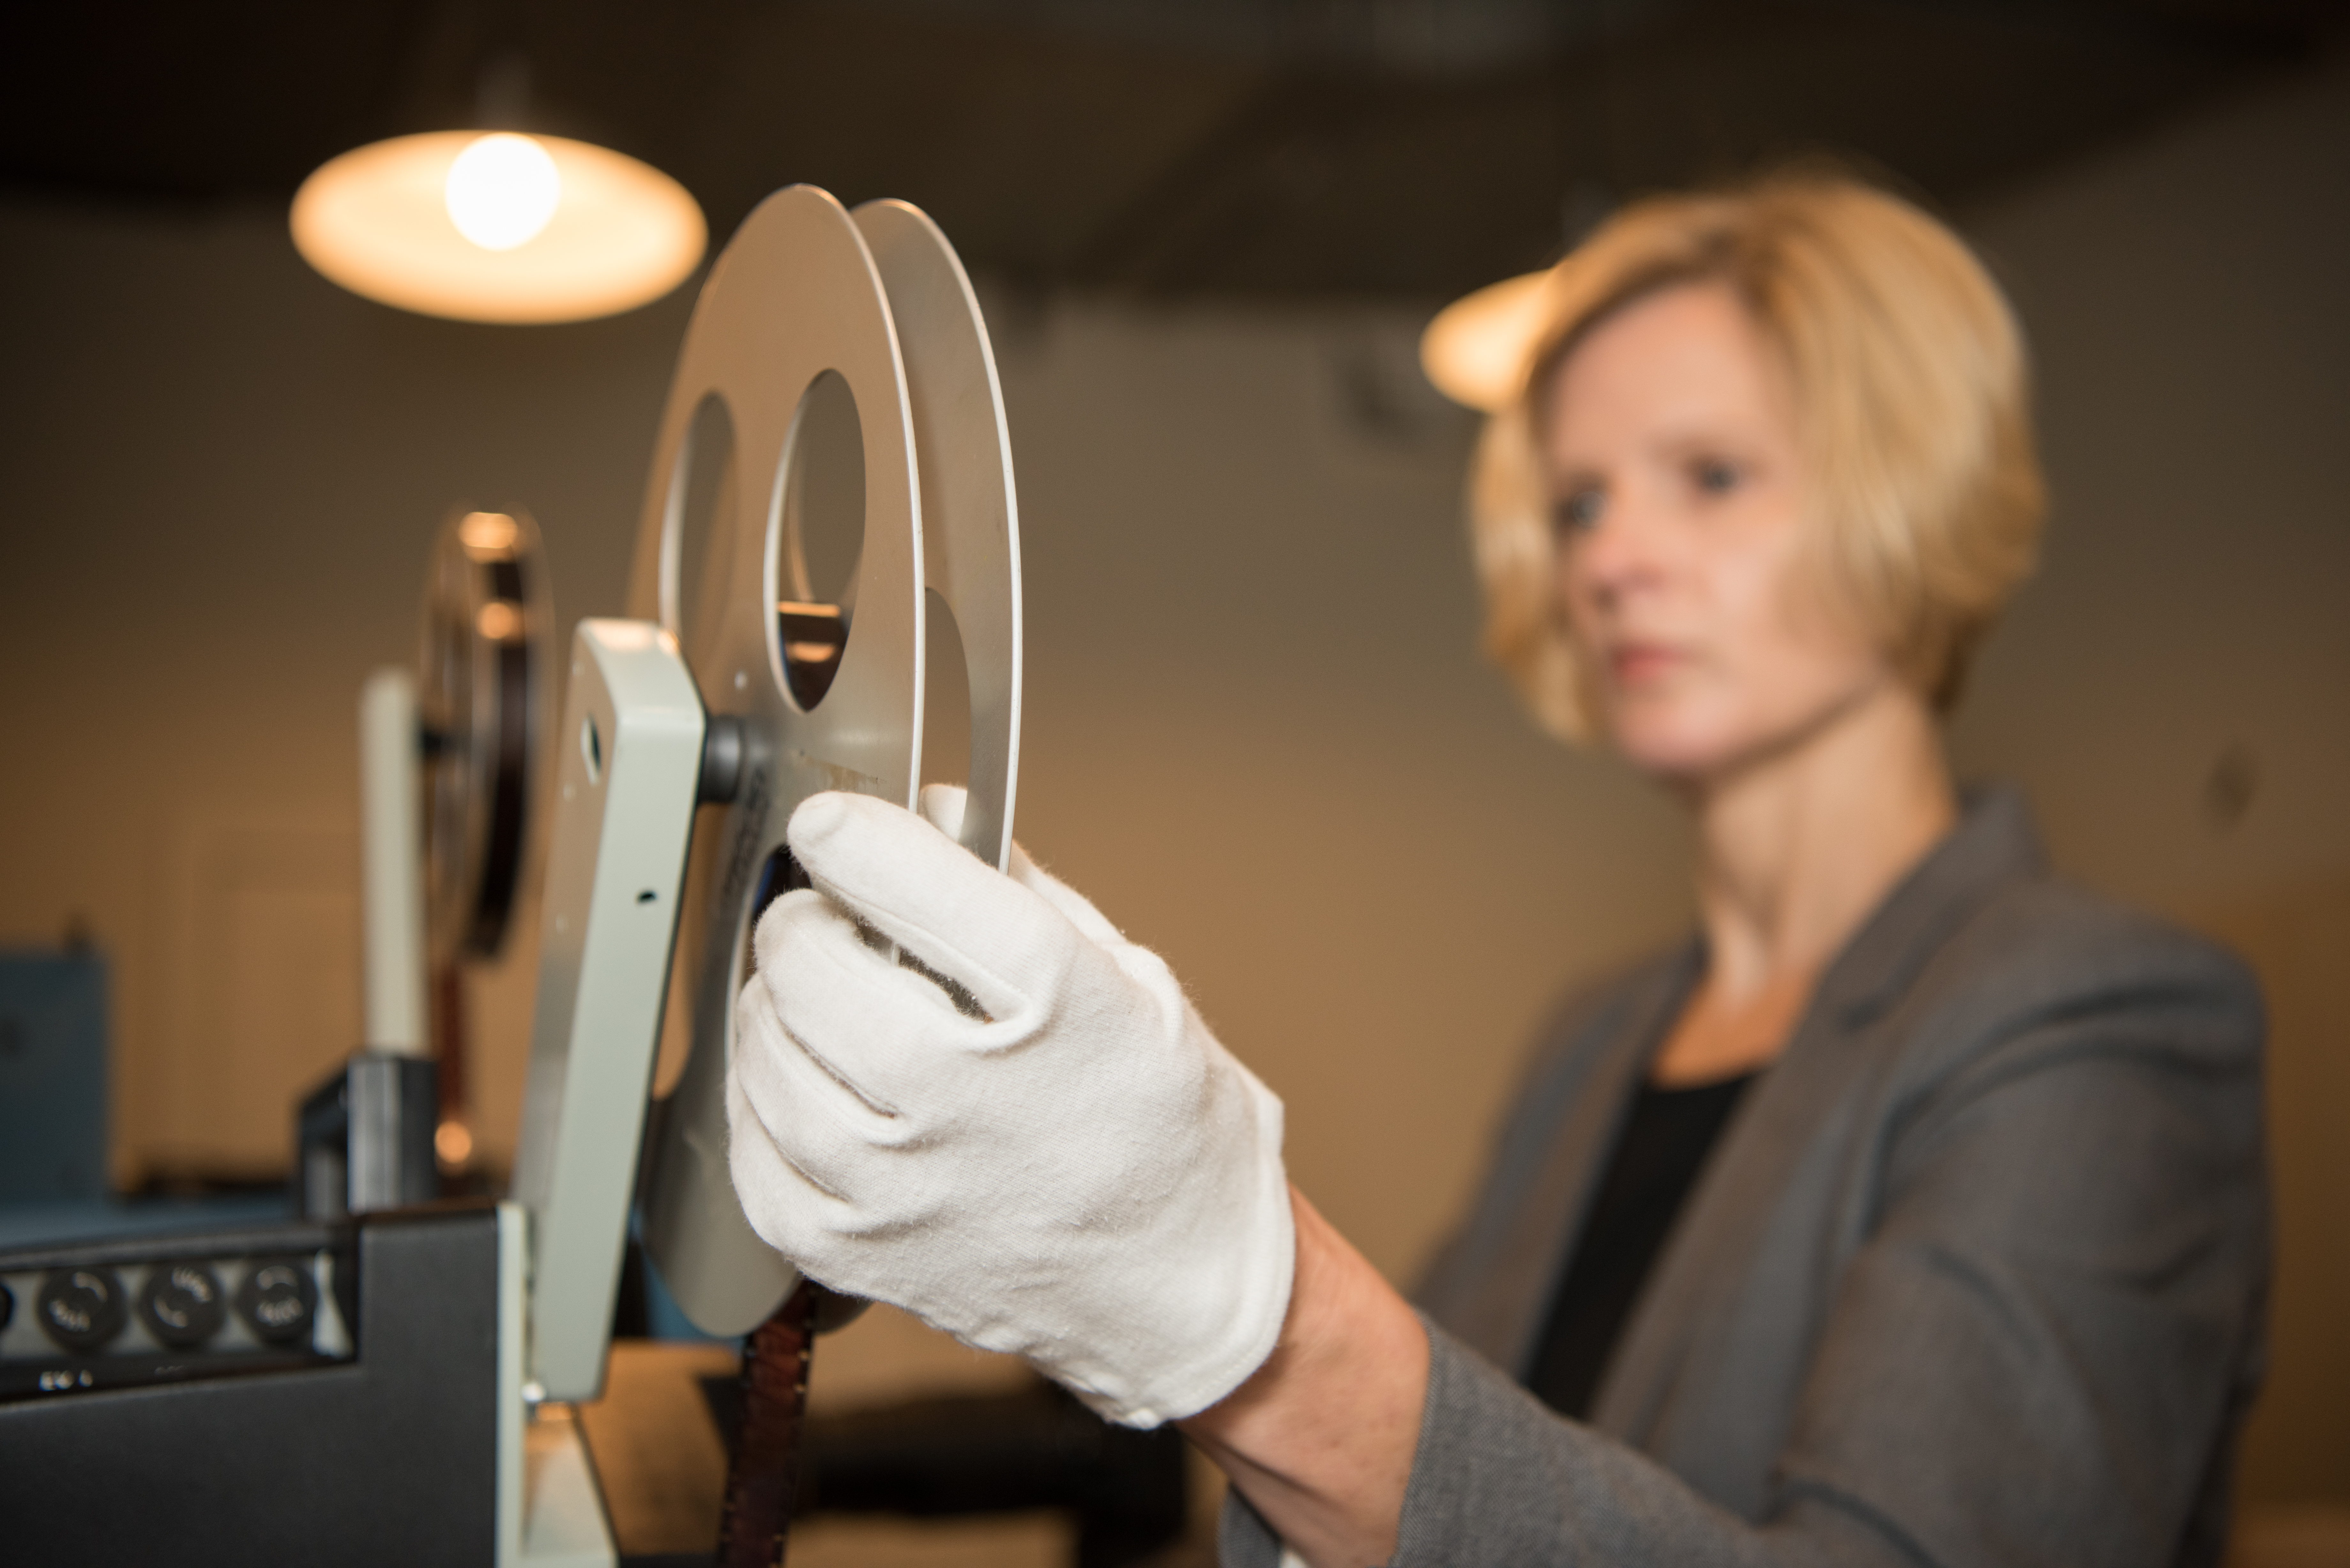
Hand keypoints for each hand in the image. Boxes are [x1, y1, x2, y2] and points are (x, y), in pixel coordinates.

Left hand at [727, 786, 1295, 1426]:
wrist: (1180, 1292)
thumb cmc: (1166, 1136)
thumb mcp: (1140, 985)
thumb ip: (1028, 892)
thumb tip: (939, 810)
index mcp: (1058, 1013)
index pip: (916, 884)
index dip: (854, 836)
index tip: (835, 825)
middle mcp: (970, 1098)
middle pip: (813, 960)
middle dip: (810, 917)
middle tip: (836, 923)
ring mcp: (901, 1183)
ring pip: (766, 1045)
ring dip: (777, 1003)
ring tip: (825, 1003)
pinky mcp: (852, 1250)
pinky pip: (752, 1145)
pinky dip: (764, 1097)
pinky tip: (810, 1083)